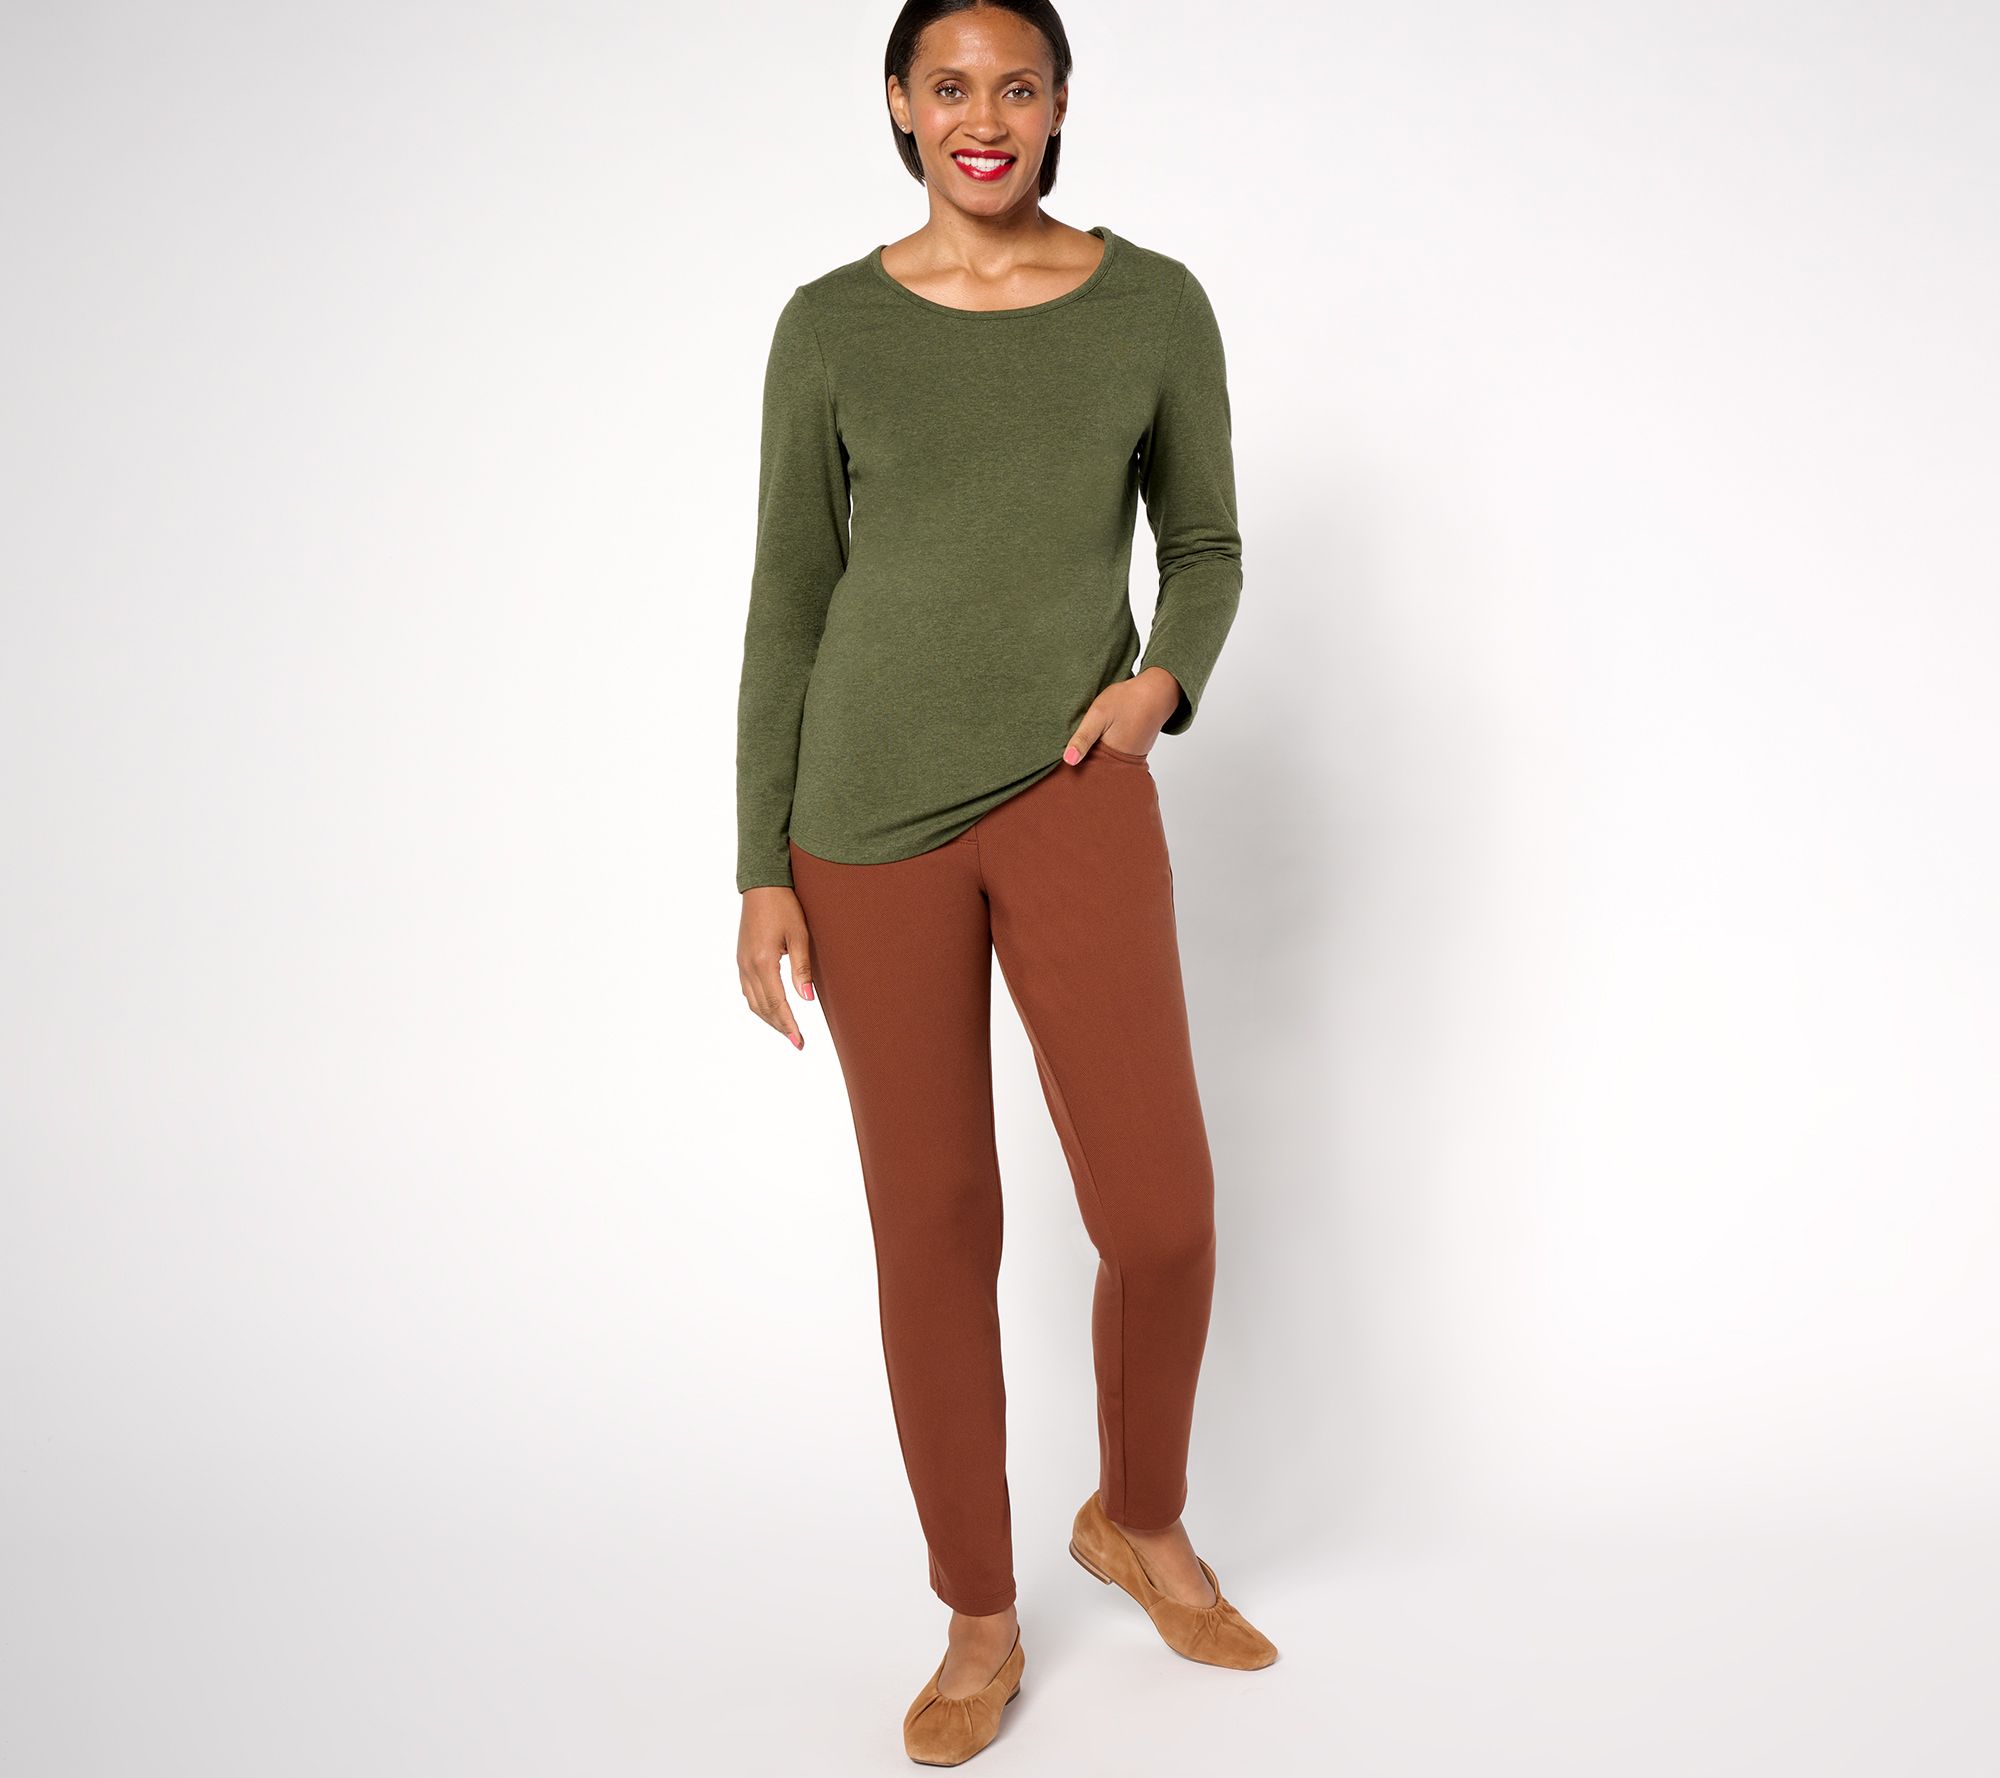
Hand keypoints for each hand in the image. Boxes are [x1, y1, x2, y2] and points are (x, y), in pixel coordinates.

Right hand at [738, 885, 815, 1049]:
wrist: (762, 886)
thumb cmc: (784, 905)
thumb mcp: (799, 935)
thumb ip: (802, 968)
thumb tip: (806, 999)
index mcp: (763, 962)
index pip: (776, 1003)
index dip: (788, 1025)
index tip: (800, 1042)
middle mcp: (748, 966)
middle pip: (763, 1007)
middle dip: (780, 1026)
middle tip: (797, 1042)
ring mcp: (742, 963)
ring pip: (753, 1001)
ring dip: (769, 1018)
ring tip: (787, 1029)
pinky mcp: (742, 958)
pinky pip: (748, 990)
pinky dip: (760, 1005)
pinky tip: (771, 1009)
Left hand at [1063, 667, 1181, 763]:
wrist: (1158, 691)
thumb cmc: (1128, 700)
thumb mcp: (1099, 714)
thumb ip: (1083, 738)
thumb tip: (1068, 761)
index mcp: (1113, 759)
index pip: (1086, 770)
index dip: (1073, 765)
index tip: (1061, 760)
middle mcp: (1123, 763)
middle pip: (1096, 767)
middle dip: (1084, 760)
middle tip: (1069, 746)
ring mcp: (1131, 758)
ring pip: (1104, 760)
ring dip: (1095, 753)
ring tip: (1085, 742)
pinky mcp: (1134, 751)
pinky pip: (1114, 754)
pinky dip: (1106, 747)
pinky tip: (1101, 737)